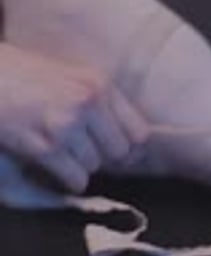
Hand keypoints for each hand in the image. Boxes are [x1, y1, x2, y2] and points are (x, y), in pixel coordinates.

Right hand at [0, 42, 147, 191]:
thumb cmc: (25, 75)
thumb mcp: (72, 76)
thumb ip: (100, 102)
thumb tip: (130, 141)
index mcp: (99, 84)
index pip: (139, 131)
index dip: (128, 145)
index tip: (115, 148)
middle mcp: (88, 102)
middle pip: (120, 152)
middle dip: (103, 156)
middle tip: (84, 150)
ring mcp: (66, 124)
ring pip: (95, 166)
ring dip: (80, 166)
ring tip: (62, 152)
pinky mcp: (44, 146)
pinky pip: (75, 178)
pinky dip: (68, 180)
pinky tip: (56, 168)